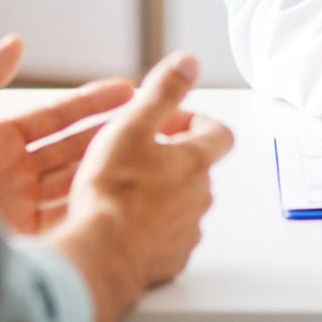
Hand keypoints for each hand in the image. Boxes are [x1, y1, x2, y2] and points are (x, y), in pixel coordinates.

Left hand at [0, 34, 133, 234]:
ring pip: (76, 184)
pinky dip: (92, 206)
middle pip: (73, 150)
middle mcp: (9, 178)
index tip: (128, 89)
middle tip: (154, 117)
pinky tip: (121, 190)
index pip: (54, 119)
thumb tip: (14, 43)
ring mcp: (17, 211)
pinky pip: (64, 220)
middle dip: (113, 134)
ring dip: (111, 167)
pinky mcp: (19, 242)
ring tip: (150, 148)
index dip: (90, 104)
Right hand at [48, 51, 234, 321]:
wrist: (102, 254)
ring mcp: (187, 230)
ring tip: (124, 189)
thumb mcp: (133, 125)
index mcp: (196, 161)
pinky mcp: (172, 259)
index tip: (166, 124)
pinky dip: (152, 225)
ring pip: (183, 202)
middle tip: (136, 154)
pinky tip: (123, 221)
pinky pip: (169, 235)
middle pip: (198, 168)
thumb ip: (164, 91)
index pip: (219, 133)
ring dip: (162, 192)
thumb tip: (189, 61)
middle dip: (172, 157)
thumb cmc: (113, 189)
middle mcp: (200, 196)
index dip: (195, 122)